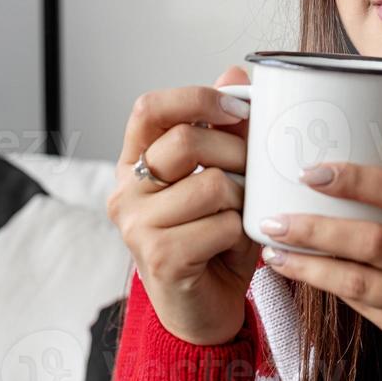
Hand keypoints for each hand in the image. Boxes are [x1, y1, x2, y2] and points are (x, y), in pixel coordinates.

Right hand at [105, 65, 258, 345]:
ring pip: (212, 184)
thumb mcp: (221, 174)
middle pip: (186, 141)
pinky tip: (232, 243)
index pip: (149, 107)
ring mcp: (137, 227)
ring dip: (242, 197)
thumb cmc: (212, 237)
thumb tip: (235, 72)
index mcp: (135, 162)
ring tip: (242, 211)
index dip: (195, 97)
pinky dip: (239, 231)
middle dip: (236, 150)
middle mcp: (126, 191)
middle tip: (255, 168)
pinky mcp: (160, 258)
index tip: (236, 107)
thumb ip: (224, 127)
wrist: (205, 309)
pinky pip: (219, 224)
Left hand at [255, 163, 381, 380]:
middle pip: (374, 240)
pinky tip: (307, 277)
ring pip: (361, 283)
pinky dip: (335, 291)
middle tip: (274, 216)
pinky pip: (370, 312)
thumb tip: (361, 188)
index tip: (314, 170)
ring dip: (311, 266)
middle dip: (317, 228)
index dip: (358, 179)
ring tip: (275, 251)